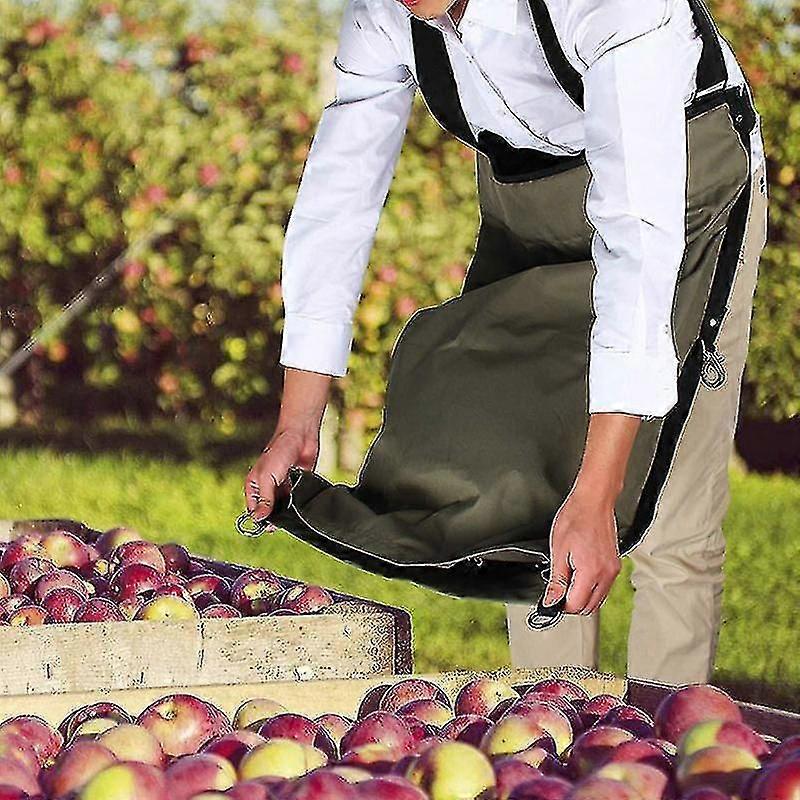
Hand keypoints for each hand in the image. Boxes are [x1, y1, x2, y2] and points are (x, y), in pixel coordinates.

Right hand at [244, 425, 319, 522]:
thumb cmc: (279, 451)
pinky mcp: (297, 486)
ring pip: (283, 508)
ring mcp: (282, 488)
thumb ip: (264, 498)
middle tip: (282, 522)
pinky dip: (298, 505)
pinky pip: (296, 501)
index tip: (268, 526)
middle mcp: (267, 488)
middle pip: (268, 511)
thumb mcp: (268, 476)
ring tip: (292, 513)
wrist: (301, 436)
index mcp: (254, 485)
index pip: (253, 510)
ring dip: (287, 512)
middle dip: (274, 518)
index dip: (260, 520)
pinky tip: (301, 507)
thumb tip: (258, 519)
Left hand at [542, 483, 621, 615]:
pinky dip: (592, 588)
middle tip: (558, 590)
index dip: (560, 605)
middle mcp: (606, 574)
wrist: (593, 502)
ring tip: (568, 579)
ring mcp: (613, 570)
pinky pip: (604, 587)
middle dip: (572, 603)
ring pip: (598, 599)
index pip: (576, 605)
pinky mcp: (615, 565)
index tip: (552, 599)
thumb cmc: (576, 518)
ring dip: (583, 596)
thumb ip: (556, 580)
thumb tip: (551, 600)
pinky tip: (580, 574)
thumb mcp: (558, 551)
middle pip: (589, 607)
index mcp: (591, 572)